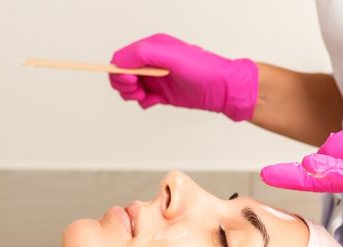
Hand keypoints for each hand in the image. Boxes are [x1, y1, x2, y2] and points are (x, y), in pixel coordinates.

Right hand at [109, 33, 258, 120]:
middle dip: (124, 84)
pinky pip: (142, 99)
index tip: (130, 80)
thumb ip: (144, 54)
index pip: (122, 57)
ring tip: (146, 96)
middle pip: (122, 73)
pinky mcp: (161, 92)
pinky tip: (157, 101)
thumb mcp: (171, 57)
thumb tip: (120, 61)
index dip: (119, 70)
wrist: (223, 89)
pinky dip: (144, 102)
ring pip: (130, 88)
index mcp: (152, 47)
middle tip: (137, 90)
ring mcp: (156, 77)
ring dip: (132, 94)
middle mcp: (152, 61)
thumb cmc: (202, 69)